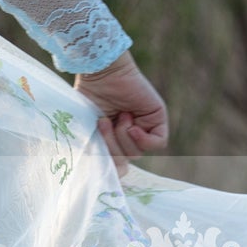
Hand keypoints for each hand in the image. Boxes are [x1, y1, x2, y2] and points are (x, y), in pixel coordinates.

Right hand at [72, 51, 168, 177]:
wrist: (100, 73)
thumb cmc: (88, 97)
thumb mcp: (88, 130)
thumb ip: (98, 151)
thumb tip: (109, 174)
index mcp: (112, 138)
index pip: (117, 164)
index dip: (110, 165)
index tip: (97, 155)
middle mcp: (129, 134)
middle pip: (126, 160)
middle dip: (111, 146)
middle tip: (102, 124)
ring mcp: (144, 127)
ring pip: (138, 153)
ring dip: (122, 137)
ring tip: (116, 117)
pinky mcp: (158, 119)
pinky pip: (157, 143)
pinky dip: (142, 139)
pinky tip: (131, 125)